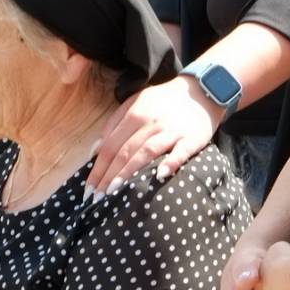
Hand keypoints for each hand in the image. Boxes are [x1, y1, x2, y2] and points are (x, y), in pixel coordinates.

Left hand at [85, 74, 218, 191]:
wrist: (201, 91)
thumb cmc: (164, 102)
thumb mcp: (136, 103)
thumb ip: (114, 123)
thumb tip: (95, 149)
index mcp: (134, 113)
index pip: (110, 145)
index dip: (97, 168)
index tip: (88, 189)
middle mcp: (150, 122)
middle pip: (123, 151)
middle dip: (107, 176)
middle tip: (96, 198)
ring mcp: (171, 130)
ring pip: (145, 152)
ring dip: (128, 172)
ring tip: (114, 191)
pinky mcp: (191, 138)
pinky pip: (180, 152)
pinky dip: (170, 163)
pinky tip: (159, 176)